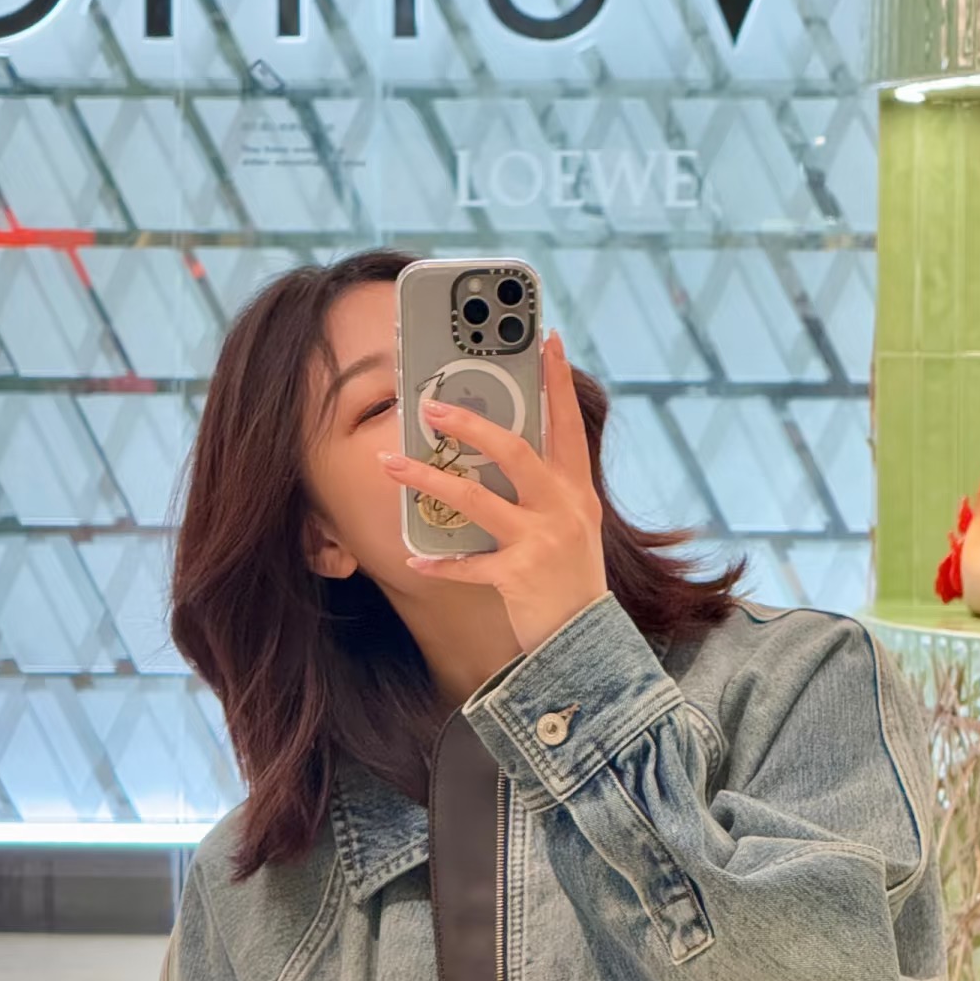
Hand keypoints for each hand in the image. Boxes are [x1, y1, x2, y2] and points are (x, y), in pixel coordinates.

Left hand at [377, 328, 608, 656]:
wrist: (588, 641)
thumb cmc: (570, 580)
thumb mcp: (572, 525)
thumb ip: (546, 488)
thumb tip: (501, 449)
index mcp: (576, 491)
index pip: (567, 425)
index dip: (557, 382)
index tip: (548, 339)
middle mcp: (563, 509)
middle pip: (514, 451)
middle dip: (470, 424)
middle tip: (431, 407)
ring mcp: (542, 541)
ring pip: (476, 500)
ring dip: (428, 479)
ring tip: (392, 464)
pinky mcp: (520, 575)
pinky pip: (468, 565)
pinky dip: (439, 563)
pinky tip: (414, 558)